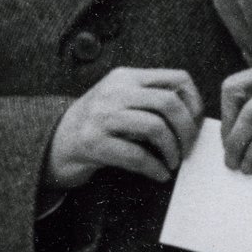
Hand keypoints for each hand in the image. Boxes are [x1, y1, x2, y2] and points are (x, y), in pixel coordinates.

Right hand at [44, 67, 202, 189]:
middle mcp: (115, 91)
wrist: (54, 142)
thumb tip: (195, 118)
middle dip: (187, 128)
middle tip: (189, 147)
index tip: (197, 122)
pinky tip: (160, 174)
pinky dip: (154, 167)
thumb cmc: (100, 122)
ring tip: (174, 161)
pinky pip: (136, 155)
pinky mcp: (93, 143)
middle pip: (169, 102)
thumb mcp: (122, 98)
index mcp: (128, 77)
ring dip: (172, 149)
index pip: (177, 78)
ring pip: (155, 127)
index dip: (195, 101)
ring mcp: (102, 116)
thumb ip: (152, 98)